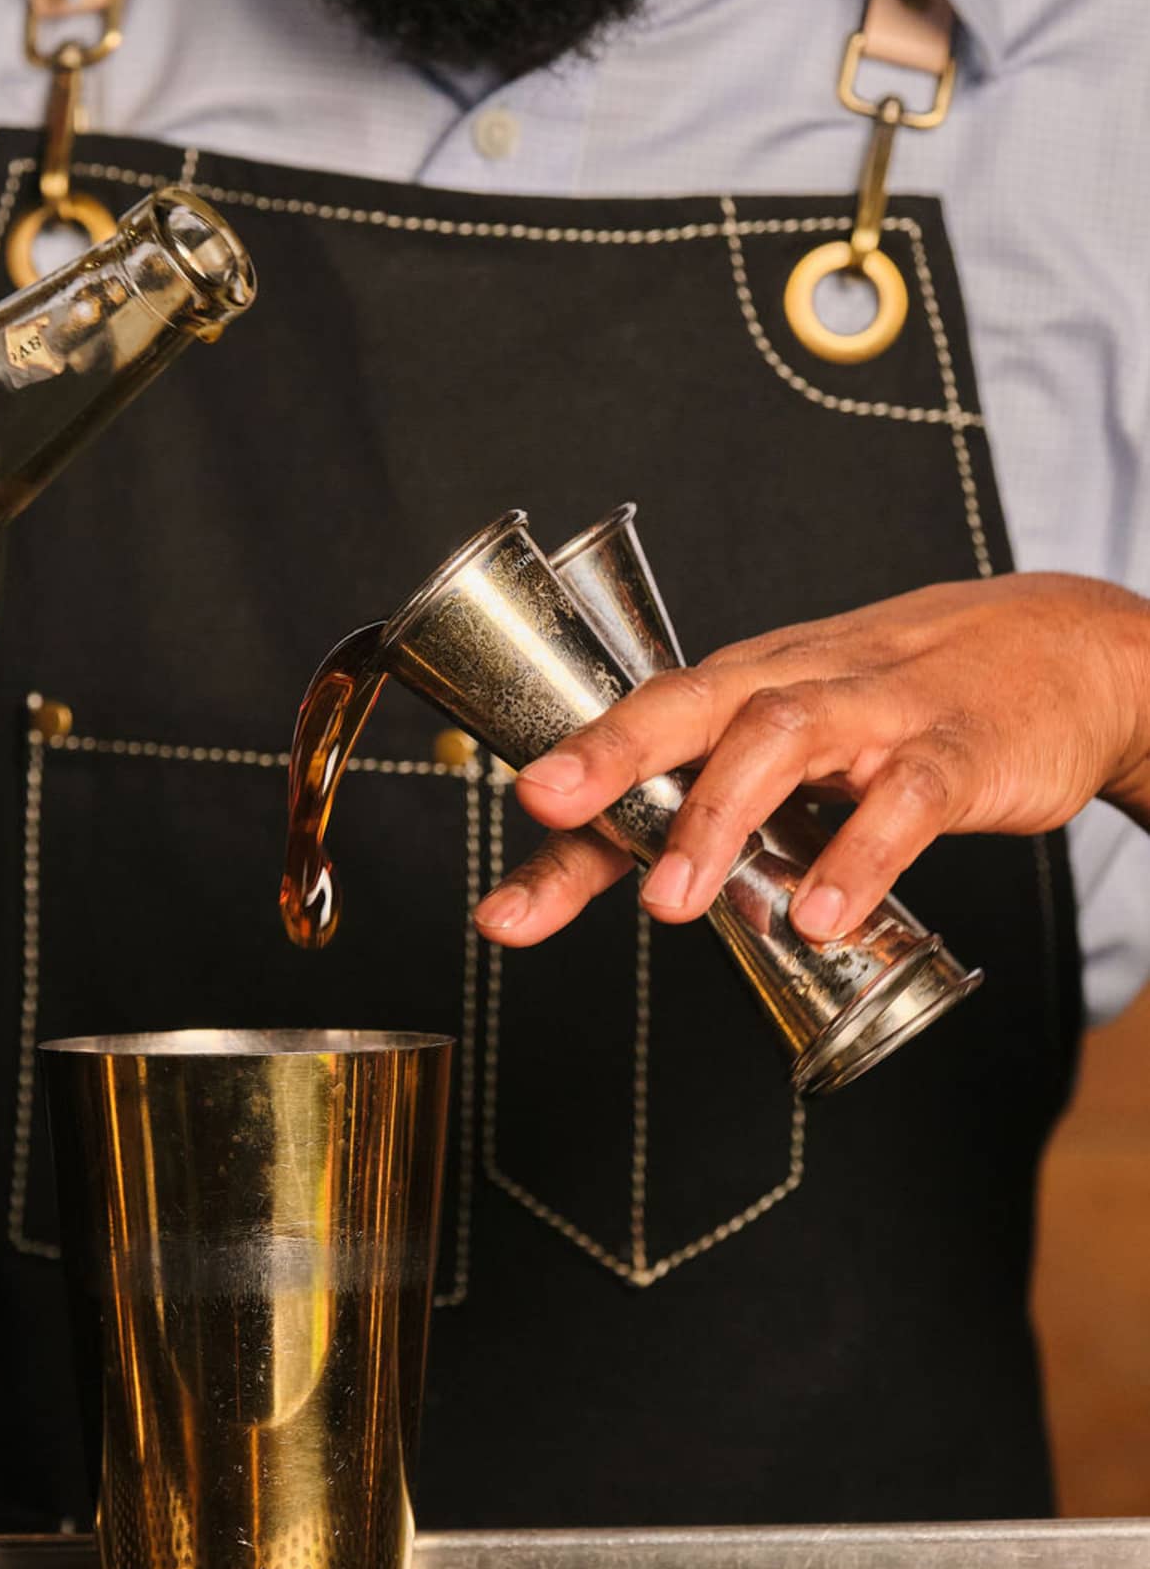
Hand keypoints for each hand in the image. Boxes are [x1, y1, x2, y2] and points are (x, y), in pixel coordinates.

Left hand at [473, 572, 1149, 947]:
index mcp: (747, 687)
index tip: (504, 898)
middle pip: (691, 704)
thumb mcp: (802, 744)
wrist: (1065, 652)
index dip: (566, 801)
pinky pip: (905, 798)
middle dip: (610, 756)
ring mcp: (878, 713)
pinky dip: (860, 857)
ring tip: (673, 907)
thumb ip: (723, 806)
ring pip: (784, 737)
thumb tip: (628, 876)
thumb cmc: (904, 701)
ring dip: (718, 816)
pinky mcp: (958, 751)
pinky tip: (821, 917)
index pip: (639, 736)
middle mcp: (797, 687)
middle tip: (547, 811)